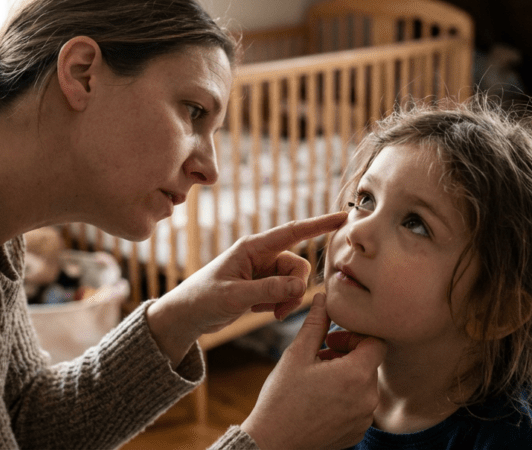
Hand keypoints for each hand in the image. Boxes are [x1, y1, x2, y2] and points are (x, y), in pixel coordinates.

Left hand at [147, 212, 347, 366]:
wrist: (187, 315)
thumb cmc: (203, 298)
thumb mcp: (235, 296)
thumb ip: (268, 291)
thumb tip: (301, 288)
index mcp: (253, 247)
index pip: (293, 231)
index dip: (320, 224)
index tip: (343, 216)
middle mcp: (261, 255)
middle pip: (298, 266)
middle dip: (295, 289)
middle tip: (280, 311)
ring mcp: (263, 271)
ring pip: (294, 282)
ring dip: (288, 300)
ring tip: (270, 313)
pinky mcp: (263, 286)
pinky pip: (286, 292)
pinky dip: (280, 304)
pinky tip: (262, 312)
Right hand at [241, 293, 385, 449]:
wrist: (272, 444)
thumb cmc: (281, 398)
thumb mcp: (297, 354)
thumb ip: (316, 323)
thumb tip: (324, 297)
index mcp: (356, 375)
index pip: (376, 342)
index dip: (355, 335)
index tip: (333, 340)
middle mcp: (368, 399)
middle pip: (370, 363)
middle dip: (348, 354)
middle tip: (321, 354)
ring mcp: (364, 419)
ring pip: (364, 384)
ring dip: (346, 375)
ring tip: (318, 377)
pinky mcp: (358, 432)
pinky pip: (359, 406)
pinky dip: (345, 397)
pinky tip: (320, 398)